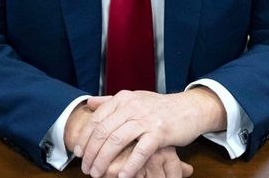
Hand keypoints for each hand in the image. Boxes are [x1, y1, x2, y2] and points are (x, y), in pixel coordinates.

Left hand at [75, 89, 224, 177]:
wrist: (190, 108)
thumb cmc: (160, 108)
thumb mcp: (134, 99)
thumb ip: (110, 101)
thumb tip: (89, 103)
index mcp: (123, 99)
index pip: (96, 119)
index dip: (84, 137)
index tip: (78, 152)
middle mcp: (132, 106)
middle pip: (103, 131)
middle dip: (91, 153)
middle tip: (86, 168)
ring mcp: (146, 119)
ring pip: (116, 141)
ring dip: (104, 160)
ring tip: (97, 174)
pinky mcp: (160, 132)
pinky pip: (140, 151)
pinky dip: (129, 166)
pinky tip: (122, 177)